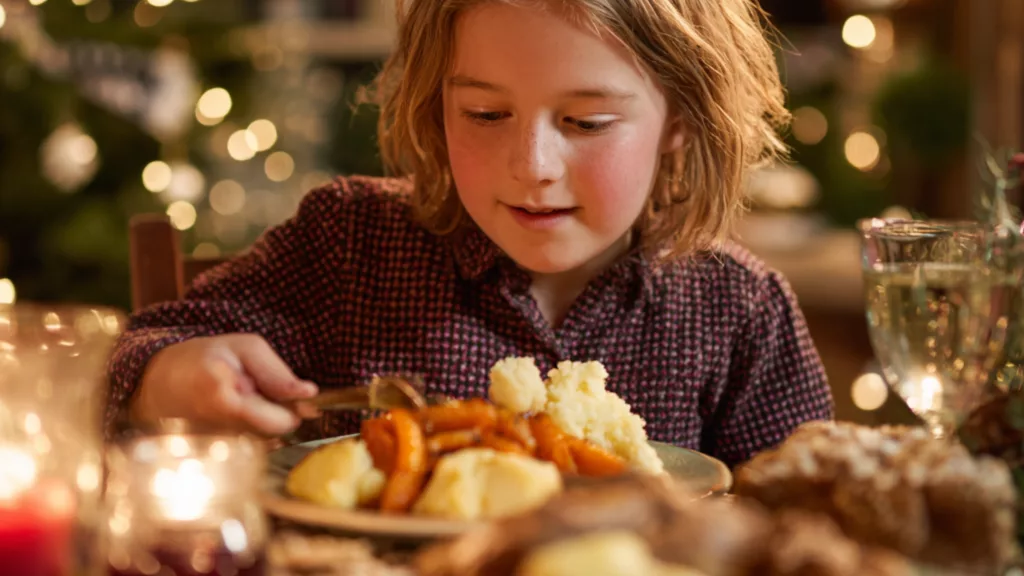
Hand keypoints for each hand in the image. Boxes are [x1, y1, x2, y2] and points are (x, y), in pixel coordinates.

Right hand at [130, 334, 319, 435]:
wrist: (156, 383)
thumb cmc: (202, 359)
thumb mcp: (244, 348)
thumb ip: (277, 372)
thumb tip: (308, 393)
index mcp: (223, 396)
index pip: (281, 421)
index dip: (293, 408)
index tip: (292, 394)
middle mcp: (216, 427)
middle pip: (275, 435)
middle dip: (278, 415)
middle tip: (260, 394)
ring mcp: (212, 447)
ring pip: (264, 442)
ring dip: (263, 424)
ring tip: (243, 403)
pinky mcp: (210, 457)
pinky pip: (248, 449)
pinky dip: (249, 433)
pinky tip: (233, 417)